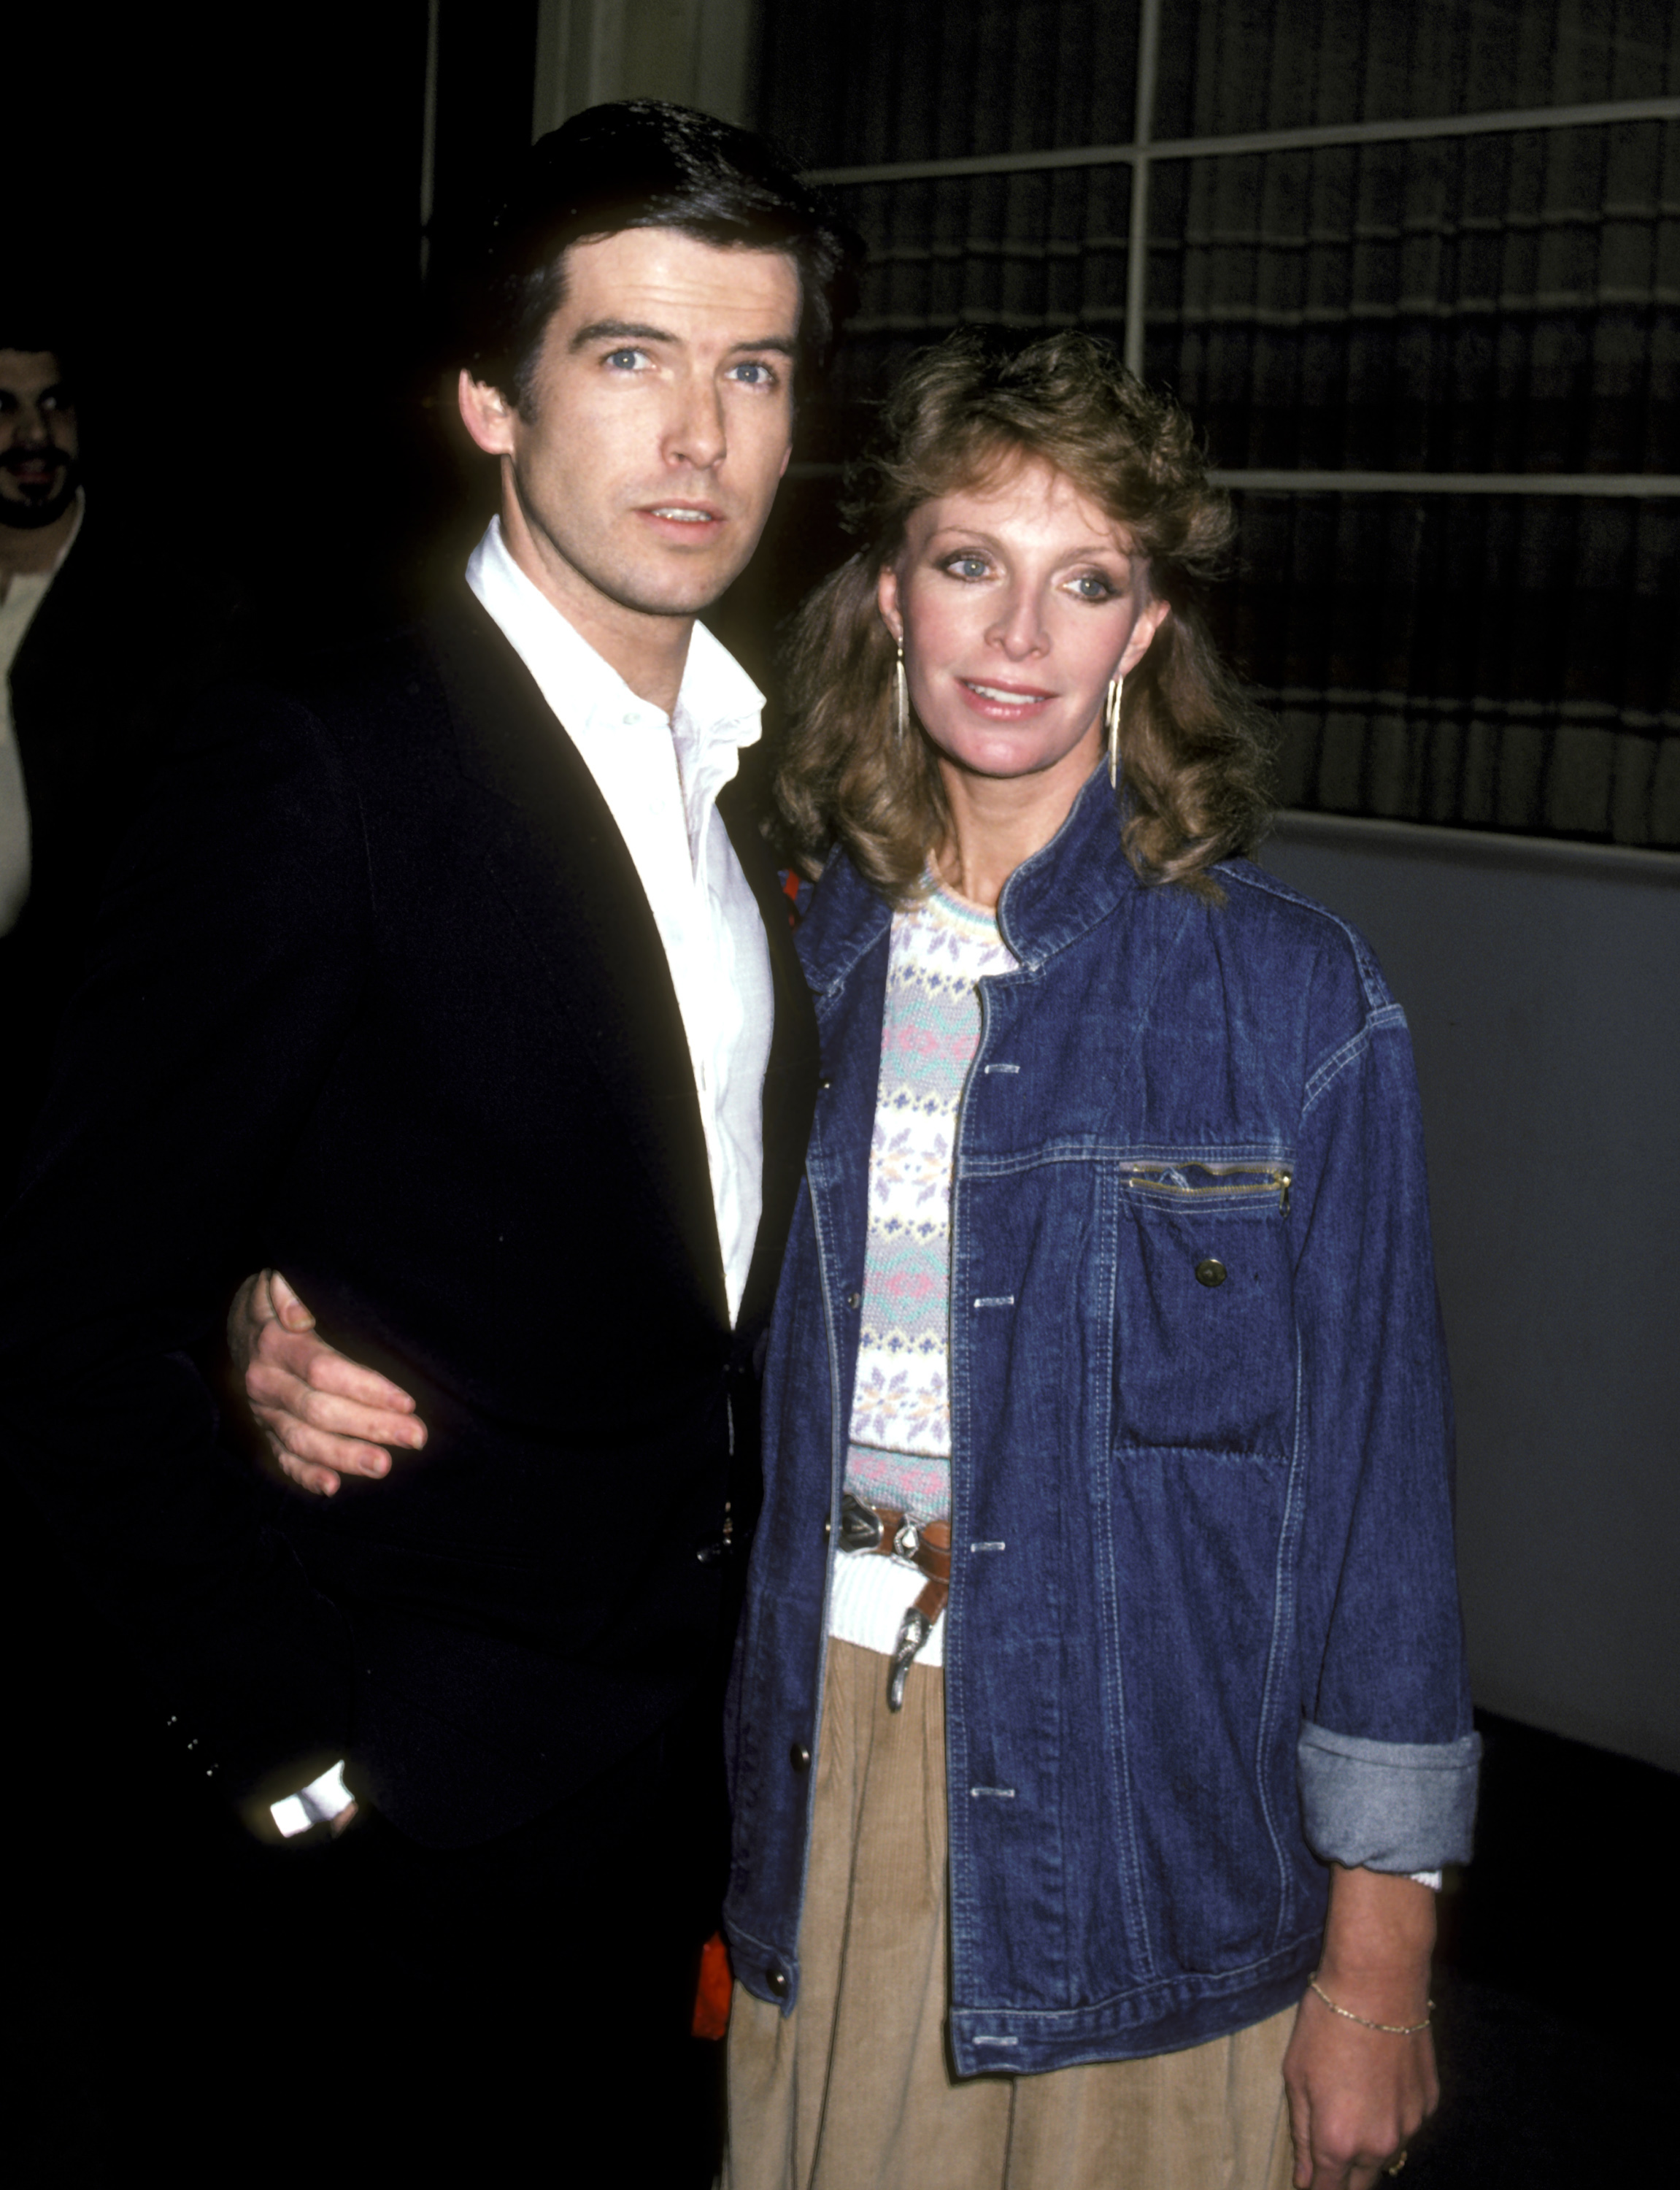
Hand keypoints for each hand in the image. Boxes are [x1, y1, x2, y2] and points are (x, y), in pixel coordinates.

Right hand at [228, 1268, 424, 1496]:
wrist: (237, 1322)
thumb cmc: (275, 1300)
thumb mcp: (276, 1281)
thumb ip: (287, 1290)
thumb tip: (299, 1316)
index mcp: (276, 1346)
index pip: (324, 1371)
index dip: (366, 1388)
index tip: (406, 1401)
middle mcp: (267, 1383)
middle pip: (319, 1411)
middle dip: (369, 1425)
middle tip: (413, 1437)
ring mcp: (264, 1411)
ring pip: (302, 1440)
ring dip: (343, 1456)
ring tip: (382, 1465)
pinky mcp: (265, 1428)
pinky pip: (281, 1457)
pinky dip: (304, 1474)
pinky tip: (333, 1486)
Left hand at [1282, 1868, 1438, 2187]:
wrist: (1378, 1984)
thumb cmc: (1327, 2024)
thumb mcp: (1296, 2076)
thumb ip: (1302, 2133)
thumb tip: (1306, 2177)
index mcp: (1338, 2141)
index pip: (1327, 2189)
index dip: (1315, 2187)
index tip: (1309, 2181)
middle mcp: (1379, 2144)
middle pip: (1362, 2183)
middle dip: (1344, 2177)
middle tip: (1328, 2155)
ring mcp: (1410, 2126)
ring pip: (1386, 2154)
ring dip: (1368, 2146)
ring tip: (1352, 2102)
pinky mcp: (1429, 2104)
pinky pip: (1406, 2125)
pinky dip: (1391, 2117)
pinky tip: (1378, 2084)